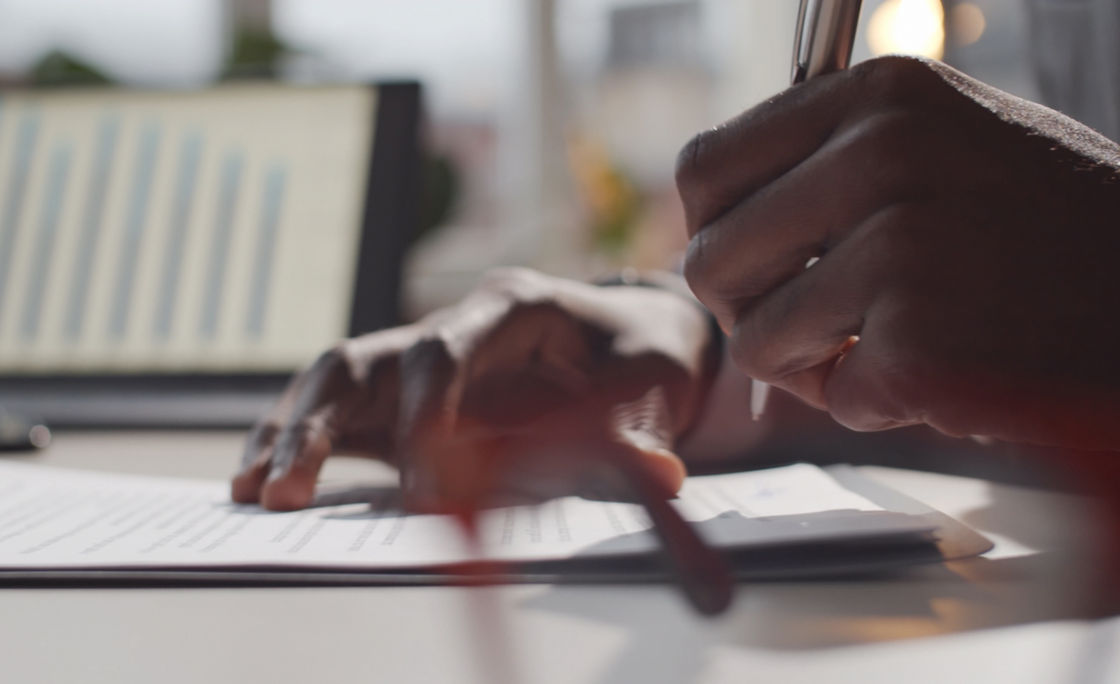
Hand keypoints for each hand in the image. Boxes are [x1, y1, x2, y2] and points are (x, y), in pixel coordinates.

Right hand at [231, 268, 717, 510]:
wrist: (634, 337)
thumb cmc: (642, 354)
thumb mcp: (654, 383)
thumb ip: (644, 430)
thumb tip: (661, 476)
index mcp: (512, 306)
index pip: (445, 346)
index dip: (423, 409)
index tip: (418, 479)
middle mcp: (455, 323)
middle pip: (368, 359)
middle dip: (323, 425)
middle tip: (288, 492)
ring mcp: (424, 354)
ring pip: (337, 379)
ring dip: (291, 432)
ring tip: (250, 492)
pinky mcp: (410, 391)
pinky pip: (341, 409)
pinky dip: (298, 440)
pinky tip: (260, 480)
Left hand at [677, 56, 1119, 449]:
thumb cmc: (1044, 231)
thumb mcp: (941, 142)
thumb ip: (827, 161)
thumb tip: (705, 217)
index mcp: (878, 94)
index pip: (703, 169)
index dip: (711, 232)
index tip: (754, 265)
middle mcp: (882, 154)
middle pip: (709, 259)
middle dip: (748, 311)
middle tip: (812, 326)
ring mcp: (903, 246)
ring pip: (754, 340)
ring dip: (808, 366)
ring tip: (885, 349)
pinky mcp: (923, 341)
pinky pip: (834, 397)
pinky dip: (875, 404)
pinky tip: (942, 375)